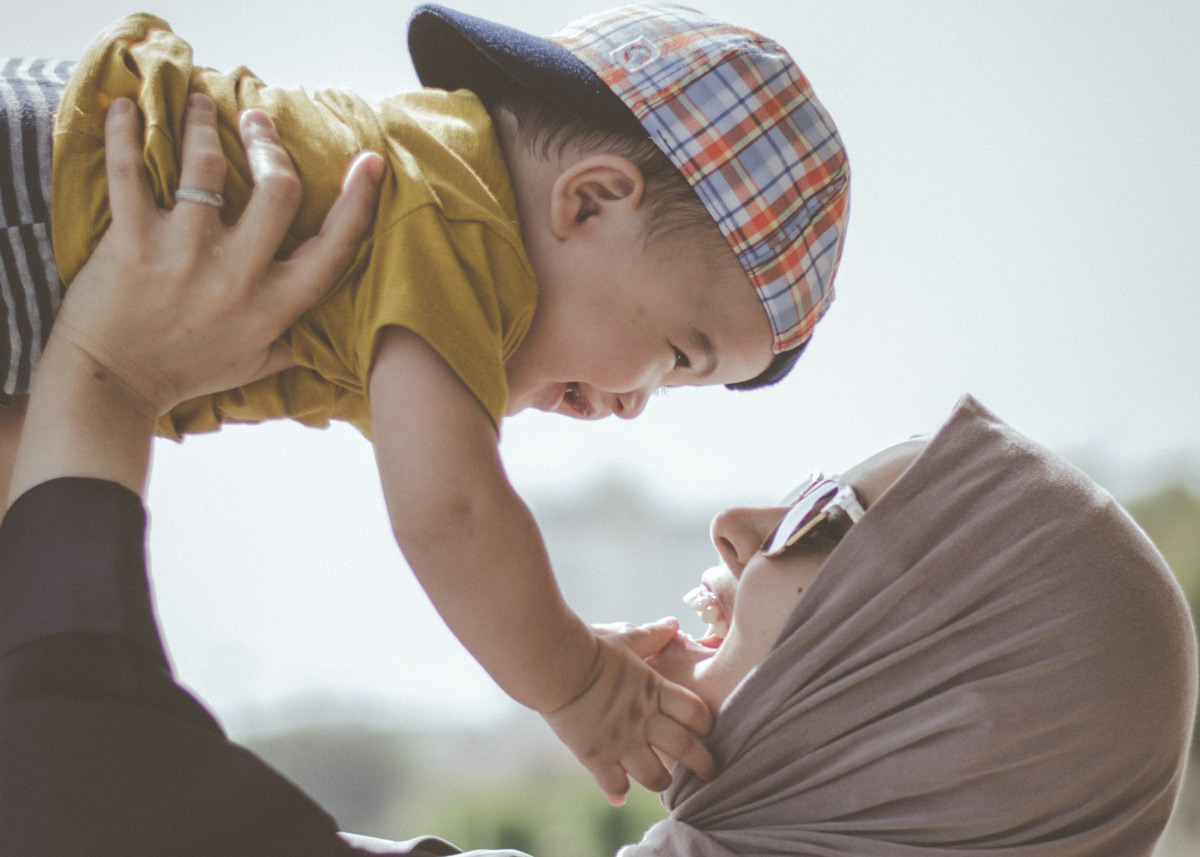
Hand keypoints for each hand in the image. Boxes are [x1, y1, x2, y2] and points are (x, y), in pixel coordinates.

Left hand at [49, 93, 383, 418]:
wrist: (111, 386)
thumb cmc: (186, 373)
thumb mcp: (257, 365)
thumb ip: (297, 341)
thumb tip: (336, 332)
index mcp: (274, 306)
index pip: (334, 247)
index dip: (357, 200)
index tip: (368, 161)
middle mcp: (237, 277)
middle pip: (278, 190)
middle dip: (270, 144)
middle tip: (257, 121)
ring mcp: (184, 256)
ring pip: (205, 166)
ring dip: (203, 124)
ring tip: (199, 104)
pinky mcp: (133, 243)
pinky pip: (129, 173)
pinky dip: (124, 133)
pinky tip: (125, 108)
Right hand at [543, 618, 716, 805]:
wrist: (555, 666)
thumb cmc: (591, 647)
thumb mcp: (625, 638)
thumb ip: (652, 635)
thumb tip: (672, 624)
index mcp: (654, 690)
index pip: (696, 712)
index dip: (705, 724)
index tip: (706, 730)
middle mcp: (643, 720)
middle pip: (686, 749)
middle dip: (703, 764)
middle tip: (710, 772)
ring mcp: (621, 741)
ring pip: (655, 776)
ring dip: (663, 781)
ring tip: (664, 781)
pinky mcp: (595, 755)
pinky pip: (614, 784)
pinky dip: (617, 792)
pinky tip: (619, 796)